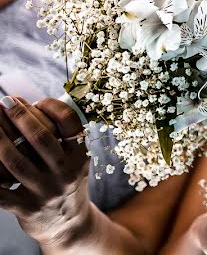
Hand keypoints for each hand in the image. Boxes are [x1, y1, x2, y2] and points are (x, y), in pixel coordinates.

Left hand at [0, 97, 88, 231]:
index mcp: (80, 156)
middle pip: (41, 138)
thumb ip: (62, 138)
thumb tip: (30, 106)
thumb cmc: (66, 181)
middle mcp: (66, 172)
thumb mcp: (76, 160)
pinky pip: (0, 191)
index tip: (37, 100)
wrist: (68, 225)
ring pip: (16, 161)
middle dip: (20, 116)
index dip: (53, 107)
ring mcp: (45, 191)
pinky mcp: (26, 208)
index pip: (70, 123)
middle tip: (5, 101)